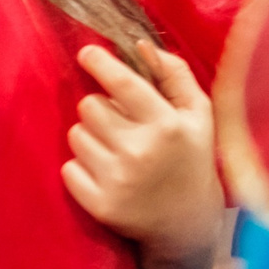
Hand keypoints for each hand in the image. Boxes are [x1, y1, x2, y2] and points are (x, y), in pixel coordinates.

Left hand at [64, 42, 220, 268]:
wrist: (188, 224)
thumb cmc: (194, 160)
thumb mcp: (199, 115)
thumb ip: (175, 76)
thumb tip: (140, 45)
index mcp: (169, 125)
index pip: (122, 82)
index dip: (101, 63)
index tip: (87, 53)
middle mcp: (141, 150)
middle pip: (90, 106)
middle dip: (102, 109)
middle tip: (121, 124)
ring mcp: (118, 179)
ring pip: (76, 135)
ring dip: (91, 137)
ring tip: (117, 151)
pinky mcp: (98, 203)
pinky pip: (68, 168)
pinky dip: (82, 168)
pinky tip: (108, 173)